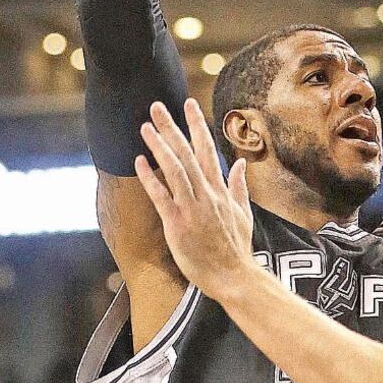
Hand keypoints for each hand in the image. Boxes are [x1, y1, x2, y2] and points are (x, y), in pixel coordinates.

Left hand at [134, 99, 254, 299]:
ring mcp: (192, 208)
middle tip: (156, 106)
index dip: (197, 125)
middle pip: (187, 153)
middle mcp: (207, 195)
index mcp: (221, 191)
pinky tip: (139, 161)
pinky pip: (162, 196)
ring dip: (159, 146)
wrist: (234, 276)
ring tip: (145, 126)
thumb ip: (238, 186)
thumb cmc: (237, 249)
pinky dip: (151, 178)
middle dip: (172, 127)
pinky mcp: (178, 224)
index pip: (207, 150)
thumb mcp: (243, 214)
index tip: (188, 105)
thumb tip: (239, 163)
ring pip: (175, 170)